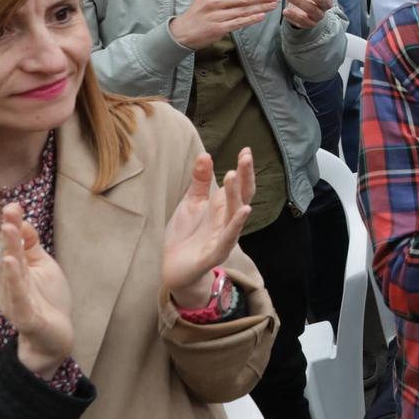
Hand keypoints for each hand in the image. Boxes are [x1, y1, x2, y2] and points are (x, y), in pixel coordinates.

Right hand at [0, 205, 73, 375]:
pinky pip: (18, 296)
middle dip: (9, 235)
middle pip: (9, 256)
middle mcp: (10, 284)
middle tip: (8, 213)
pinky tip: (12, 263)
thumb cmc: (48, 300)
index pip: (12, 245)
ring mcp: (15, 300)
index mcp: (15, 271)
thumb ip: (32, 247)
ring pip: (11, 274)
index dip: (12, 226)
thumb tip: (23, 223)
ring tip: (9, 231)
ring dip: (10, 252)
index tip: (13, 206)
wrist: (54, 337)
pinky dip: (14, 279)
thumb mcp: (44, 267)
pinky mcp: (24, 315)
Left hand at [162, 150, 253, 302]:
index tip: (246, 150)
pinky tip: (244, 210)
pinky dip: (236, 224)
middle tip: (245, 157)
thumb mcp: (191, 203)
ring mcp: (224, 237)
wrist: (172, 268)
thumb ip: (199, 181)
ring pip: (235, 214)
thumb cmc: (185, 234)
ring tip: (233, 175)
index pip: (239, 185)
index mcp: (223, 207)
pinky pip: (228, 237)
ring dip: (237, 194)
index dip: (244, 169)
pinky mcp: (216, 253)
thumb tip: (205, 155)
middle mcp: (228, 220)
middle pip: (242, 196)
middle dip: (246, 177)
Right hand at [169, 0, 281, 49]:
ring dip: (260, 8)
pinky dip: (251, 19)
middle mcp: (214, 3)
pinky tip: (262, 16)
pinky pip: (238, 22)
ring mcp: (216, 16)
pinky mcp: (218, 28)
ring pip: (243, 10)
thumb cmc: (196, 13)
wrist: (182, 32)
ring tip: (273, 6)